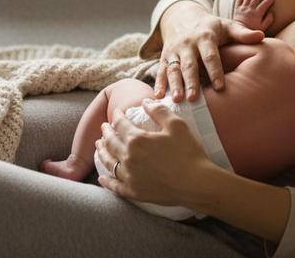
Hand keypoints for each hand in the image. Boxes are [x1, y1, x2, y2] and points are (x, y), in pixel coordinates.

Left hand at [97, 100, 215, 207]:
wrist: (196, 183)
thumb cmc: (188, 152)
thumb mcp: (176, 125)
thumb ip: (159, 111)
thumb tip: (145, 102)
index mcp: (137, 139)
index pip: (120, 124)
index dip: (117, 115)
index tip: (116, 111)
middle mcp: (128, 157)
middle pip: (111, 142)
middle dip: (106, 132)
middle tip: (104, 126)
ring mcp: (130, 177)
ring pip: (108, 162)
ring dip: (102, 152)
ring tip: (99, 146)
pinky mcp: (134, 192)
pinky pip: (115, 186)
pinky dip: (106, 182)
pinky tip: (102, 178)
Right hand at [155, 4, 263, 101]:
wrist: (184, 19)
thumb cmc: (212, 28)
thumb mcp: (227, 26)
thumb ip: (242, 33)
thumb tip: (261, 36)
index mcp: (205, 36)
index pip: (211, 55)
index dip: (215, 71)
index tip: (220, 87)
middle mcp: (188, 43)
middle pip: (189, 64)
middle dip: (191, 81)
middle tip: (194, 98)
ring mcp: (175, 51)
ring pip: (173, 69)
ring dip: (174, 85)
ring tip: (177, 100)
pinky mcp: (165, 57)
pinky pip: (161, 71)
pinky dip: (158, 84)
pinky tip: (158, 97)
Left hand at [232, 0, 275, 31]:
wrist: (239, 32)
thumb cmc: (252, 30)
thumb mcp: (262, 28)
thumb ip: (268, 20)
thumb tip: (271, 12)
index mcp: (256, 14)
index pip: (264, 4)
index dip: (269, 0)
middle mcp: (249, 9)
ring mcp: (242, 8)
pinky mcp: (237, 8)